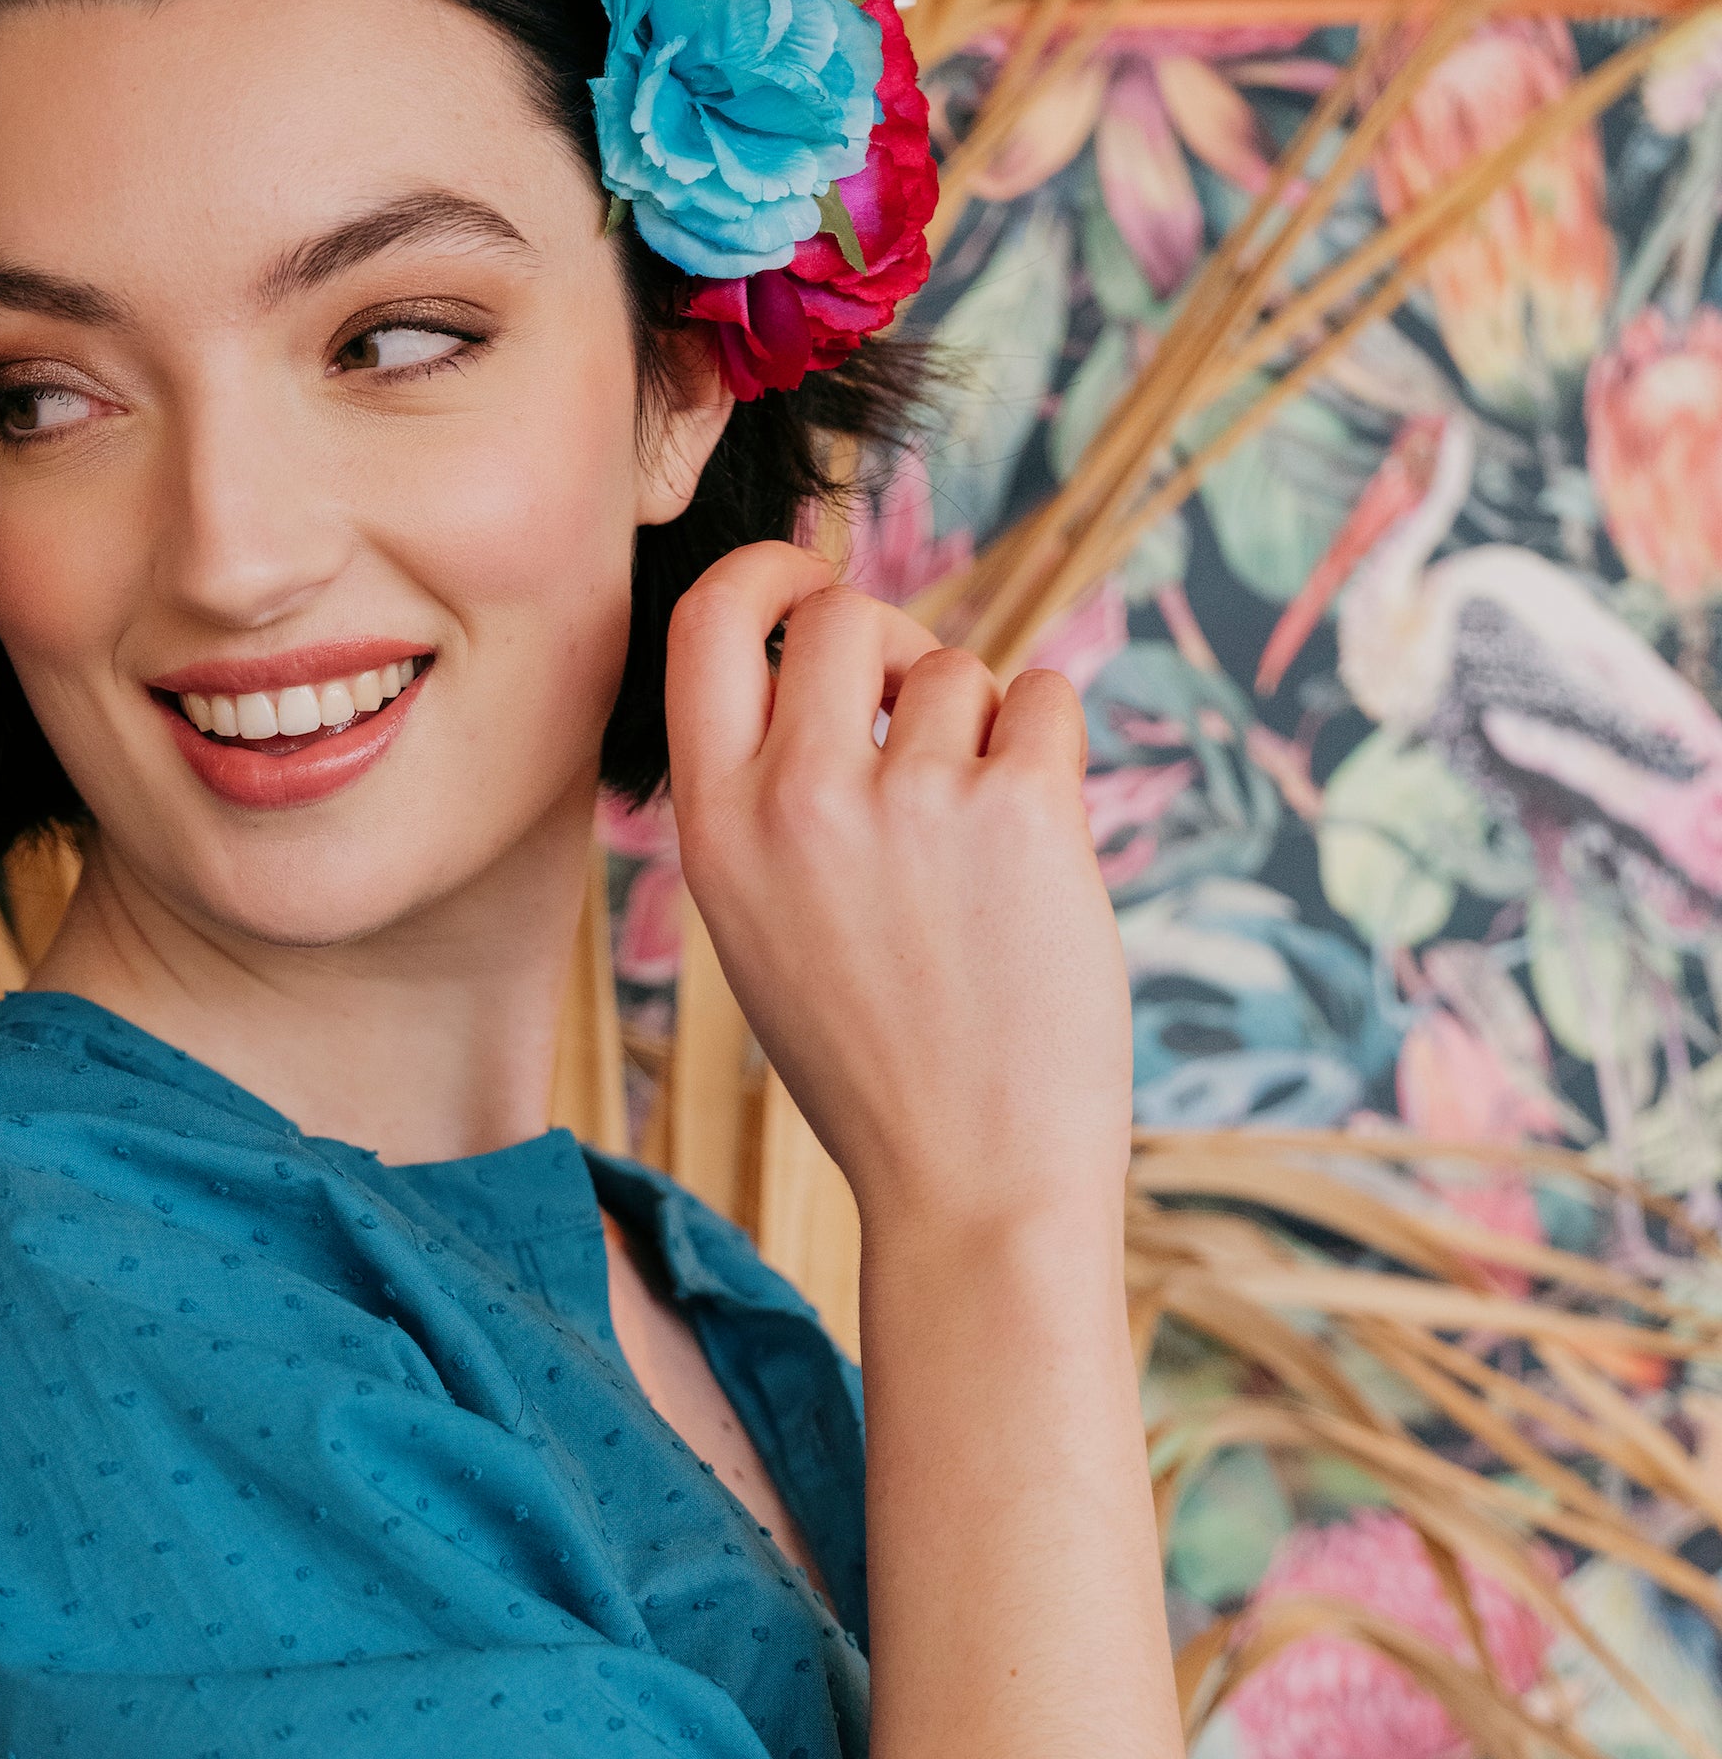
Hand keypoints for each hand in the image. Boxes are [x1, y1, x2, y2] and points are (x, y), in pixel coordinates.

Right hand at [664, 541, 1131, 1255]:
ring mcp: (910, 800)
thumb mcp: (765, 929)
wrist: (969, 1182)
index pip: (707, 626)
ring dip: (982, 733)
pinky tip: (1035, 858)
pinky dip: (1050, 758)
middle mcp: (798, 800)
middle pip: (845, 616)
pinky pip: (1046, 702)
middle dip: (894, 648)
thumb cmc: (876, 1065)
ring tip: (978, 857)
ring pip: (959, 670)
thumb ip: (775, 796)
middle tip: (924, 733)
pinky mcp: (1021, 809)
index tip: (809, 587)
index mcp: (716, 834)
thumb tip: (838, 651)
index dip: (765, 576)